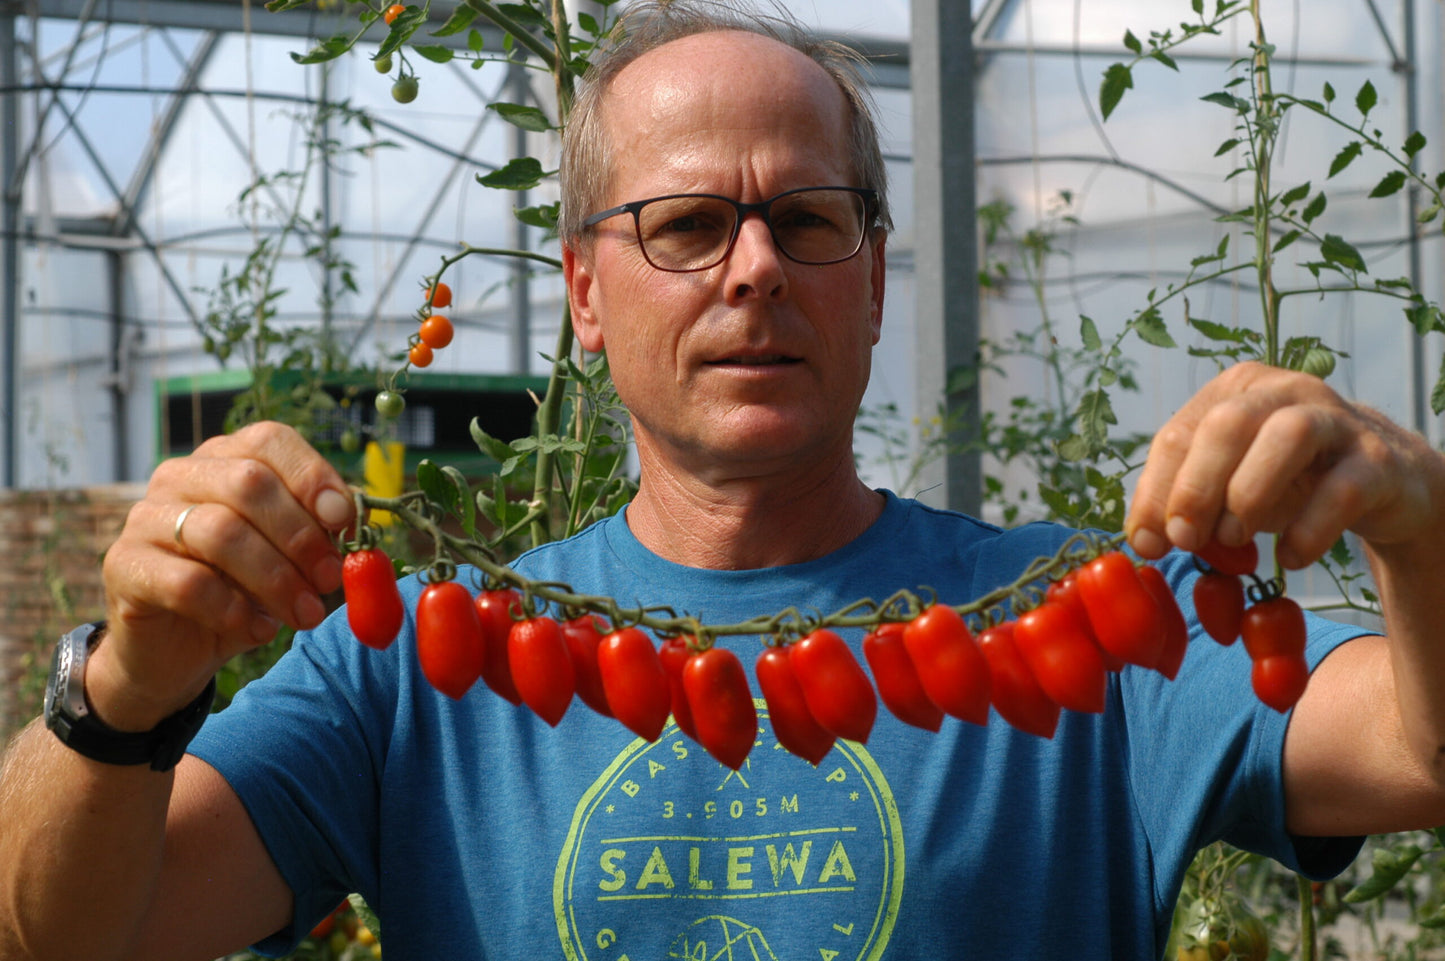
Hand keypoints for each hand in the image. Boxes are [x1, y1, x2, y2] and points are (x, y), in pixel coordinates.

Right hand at [93, 422, 354, 729]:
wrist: (172, 649)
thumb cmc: (240, 591)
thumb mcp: (289, 558)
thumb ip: (319, 534)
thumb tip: (357, 524)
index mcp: (225, 459)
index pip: (269, 440)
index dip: (311, 475)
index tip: (344, 519)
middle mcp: (180, 476)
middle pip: (249, 483)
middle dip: (300, 535)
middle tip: (329, 580)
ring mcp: (145, 517)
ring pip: (221, 532)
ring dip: (276, 579)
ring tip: (305, 615)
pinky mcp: (124, 566)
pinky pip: (188, 582)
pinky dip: (235, 610)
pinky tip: (259, 630)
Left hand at [1125, 362, 1444, 569]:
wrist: (1383, 484)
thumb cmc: (1288, 482)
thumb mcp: (1227, 488)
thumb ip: (1184, 505)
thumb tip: (1143, 541)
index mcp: (1235, 390)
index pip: (1178, 433)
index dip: (1156, 490)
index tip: (1148, 542)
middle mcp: (1285, 391)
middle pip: (1228, 424)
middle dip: (1196, 487)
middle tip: (1186, 539)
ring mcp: (1337, 420)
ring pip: (1288, 436)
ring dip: (1249, 494)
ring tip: (1235, 538)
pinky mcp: (1378, 460)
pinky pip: (1343, 488)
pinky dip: (1310, 528)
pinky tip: (1290, 557)